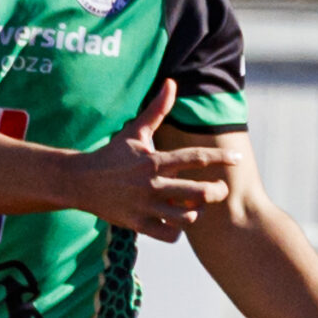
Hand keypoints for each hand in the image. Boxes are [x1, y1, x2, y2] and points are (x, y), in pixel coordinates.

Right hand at [68, 79, 229, 241]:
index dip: (219, 157)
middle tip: (219, 189)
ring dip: (195, 212)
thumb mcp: (134, 131)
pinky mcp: (138, 225)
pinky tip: (175, 221)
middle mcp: (152, 185)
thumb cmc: (112, 155)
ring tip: (194, 205)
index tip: (238, 158)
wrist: (80, 181)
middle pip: (198, 193)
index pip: (195, 158)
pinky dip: (177, 231)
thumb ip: (157, 109)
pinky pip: (169, 235)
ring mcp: (145, 207)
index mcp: (155, 161)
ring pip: (186, 217)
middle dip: (215, 192)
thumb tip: (171, 82)